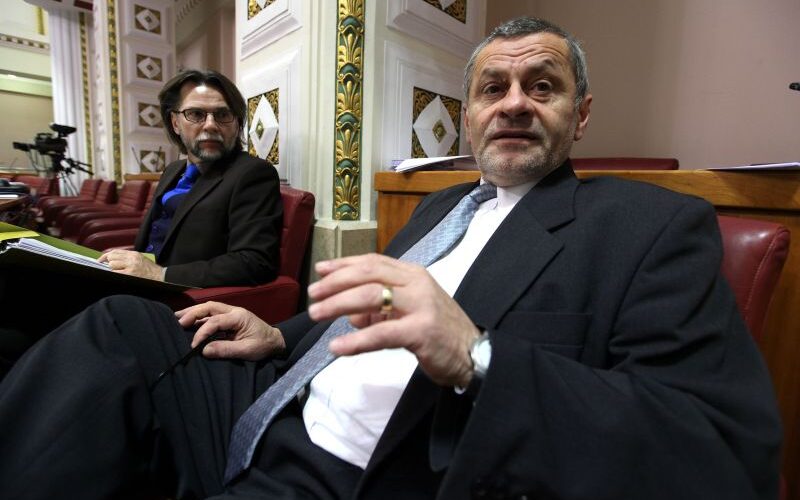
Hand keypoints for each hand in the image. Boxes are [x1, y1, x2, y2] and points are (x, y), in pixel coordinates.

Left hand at [98, 249, 163, 280]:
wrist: (159, 276)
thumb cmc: (150, 269)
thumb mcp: (140, 258)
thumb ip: (128, 257)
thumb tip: (113, 259)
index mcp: (133, 254)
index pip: (115, 252)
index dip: (105, 256)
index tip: (100, 260)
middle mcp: (131, 258)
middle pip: (112, 257)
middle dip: (109, 263)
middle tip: (111, 268)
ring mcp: (131, 266)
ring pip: (112, 265)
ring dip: (113, 269)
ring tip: (120, 272)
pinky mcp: (130, 274)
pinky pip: (116, 273)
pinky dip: (115, 274)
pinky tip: (119, 275)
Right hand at [175, 301, 284, 360]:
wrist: (275, 341)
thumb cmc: (263, 345)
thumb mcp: (247, 350)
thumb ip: (226, 350)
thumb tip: (204, 350)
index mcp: (239, 317)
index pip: (215, 321)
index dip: (202, 332)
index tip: (194, 346)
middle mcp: (234, 311)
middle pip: (209, 307)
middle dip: (192, 313)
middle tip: (178, 323)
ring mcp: (231, 313)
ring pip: (209, 308)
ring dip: (193, 312)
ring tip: (177, 318)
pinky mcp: (229, 318)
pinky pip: (211, 314)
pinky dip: (199, 317)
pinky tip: (188, 322)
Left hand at [307, 253, 479, 386]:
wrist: (474, 354)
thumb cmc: (440, 331)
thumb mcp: (409, 311)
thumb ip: (380, 308)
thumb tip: (350, 313)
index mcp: (413, 274)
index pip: (373, 262)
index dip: (344, 264)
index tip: (320, 269)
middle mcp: (416, 283)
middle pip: (367, 274)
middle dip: (335, 282)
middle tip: (313, 294)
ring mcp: (420, 305)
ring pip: (370, 297)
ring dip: (338, 304)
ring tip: (316, 314)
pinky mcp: (421, 331)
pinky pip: (381, 333)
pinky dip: (356, 340)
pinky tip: (337, 347)